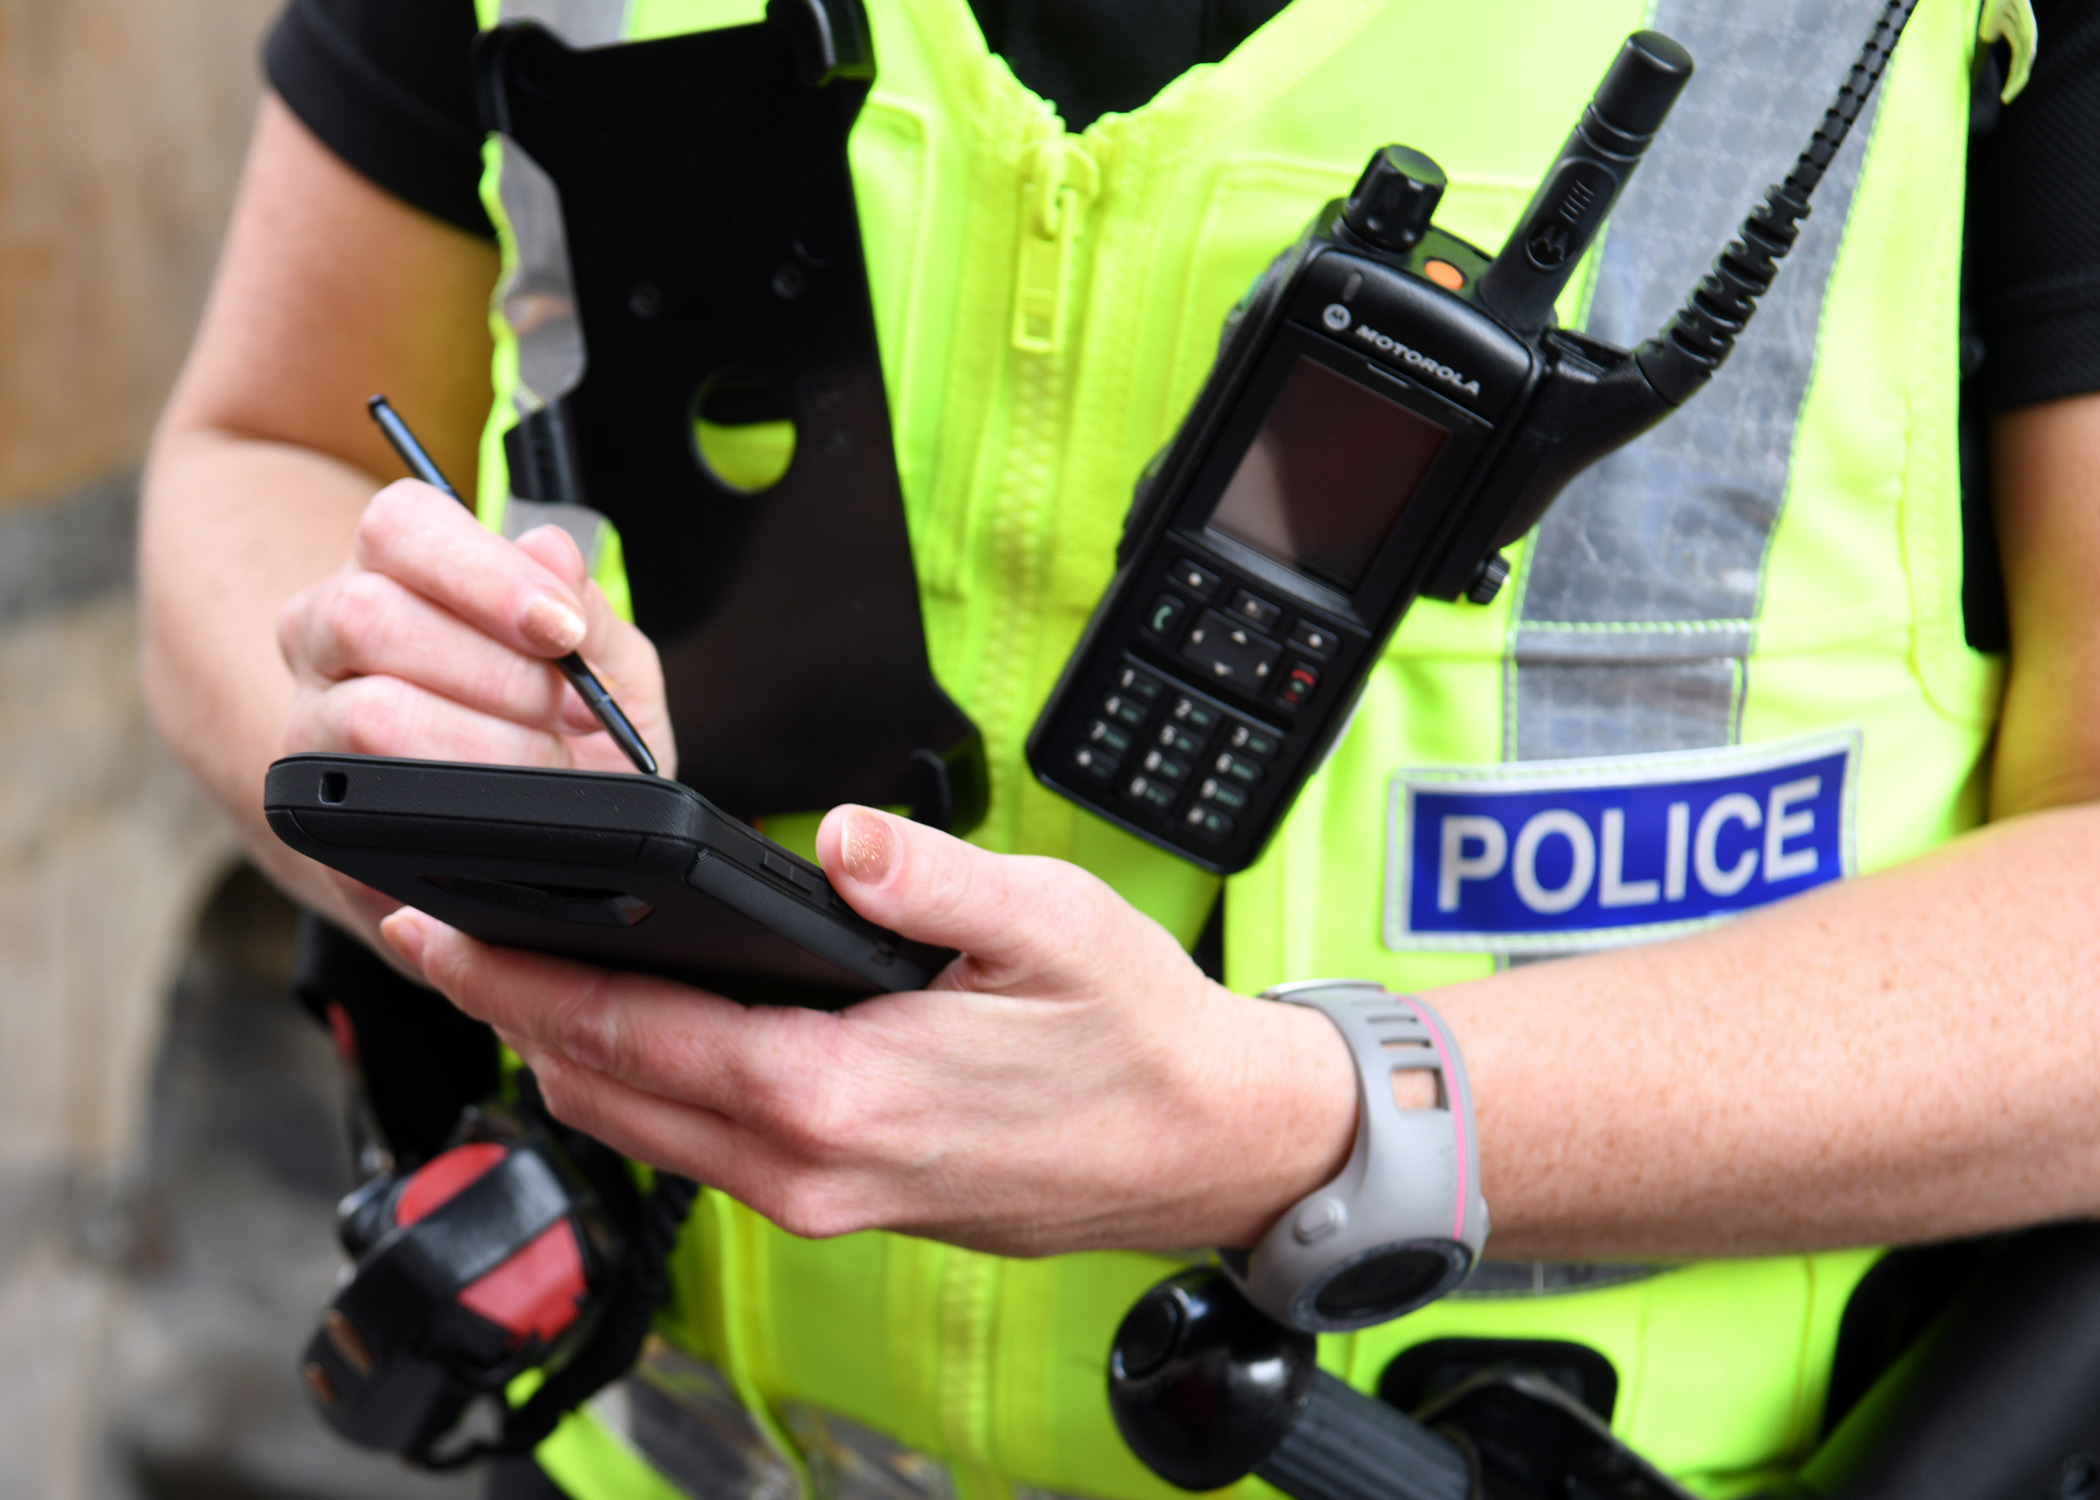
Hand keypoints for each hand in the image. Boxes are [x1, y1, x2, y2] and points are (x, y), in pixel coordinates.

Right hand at [278, 480, 673, 927]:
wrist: (534, 833)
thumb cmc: (562, 726)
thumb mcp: (603, 662)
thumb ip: (587, 607)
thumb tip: (552, 551)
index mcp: (394, 568)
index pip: (399, 525)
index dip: (485, 573)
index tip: (564, 629)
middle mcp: (327, 633)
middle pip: (368, 615)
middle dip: (496, 673)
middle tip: (576, 714)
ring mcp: (311, 722)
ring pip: (367, 714)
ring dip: (484, 746)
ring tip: (548, 765)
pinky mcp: (317, 810)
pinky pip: (371, 804)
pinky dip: (458, 808)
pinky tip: (506, 808)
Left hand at [379, 807, 1356, 1255]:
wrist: (1206, 1150)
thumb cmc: (1137, 1039)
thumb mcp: (1052, 928)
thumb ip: (930, 878)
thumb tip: (838, 839)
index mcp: (842, 1094)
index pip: (631, 1032)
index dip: (515, 974)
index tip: (436, 923)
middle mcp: (809, 1169)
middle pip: (605, 1092)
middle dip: (506, 1009)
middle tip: (434, 931)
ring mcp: (820, 1200)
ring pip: (642, 1131)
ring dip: (563, 1052)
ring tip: (511, 970)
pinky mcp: (839, 1202)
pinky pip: (697, 1151)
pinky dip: (635, 1087)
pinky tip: (631, 1030)